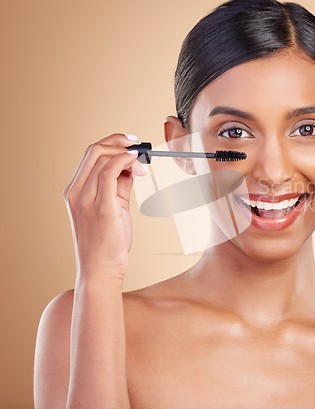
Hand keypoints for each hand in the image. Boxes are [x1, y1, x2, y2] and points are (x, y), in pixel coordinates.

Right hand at [62, 133, 147, 281]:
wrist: (100, 270)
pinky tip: (137, 165)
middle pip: (94, 151)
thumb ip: (119, 185)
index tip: (130, 143)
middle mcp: (75, 192)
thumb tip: (131, 166)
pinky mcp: (101, 207)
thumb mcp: (113, 207)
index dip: (111, 143)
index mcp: (74, 191)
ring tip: (142, 165)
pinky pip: (110, 172)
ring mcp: (85, 200)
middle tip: (138, 145)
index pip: (90, 155)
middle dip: (118, 142)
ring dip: (126, 154)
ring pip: (103, 158)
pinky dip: (125, 161)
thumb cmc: (106, 242)